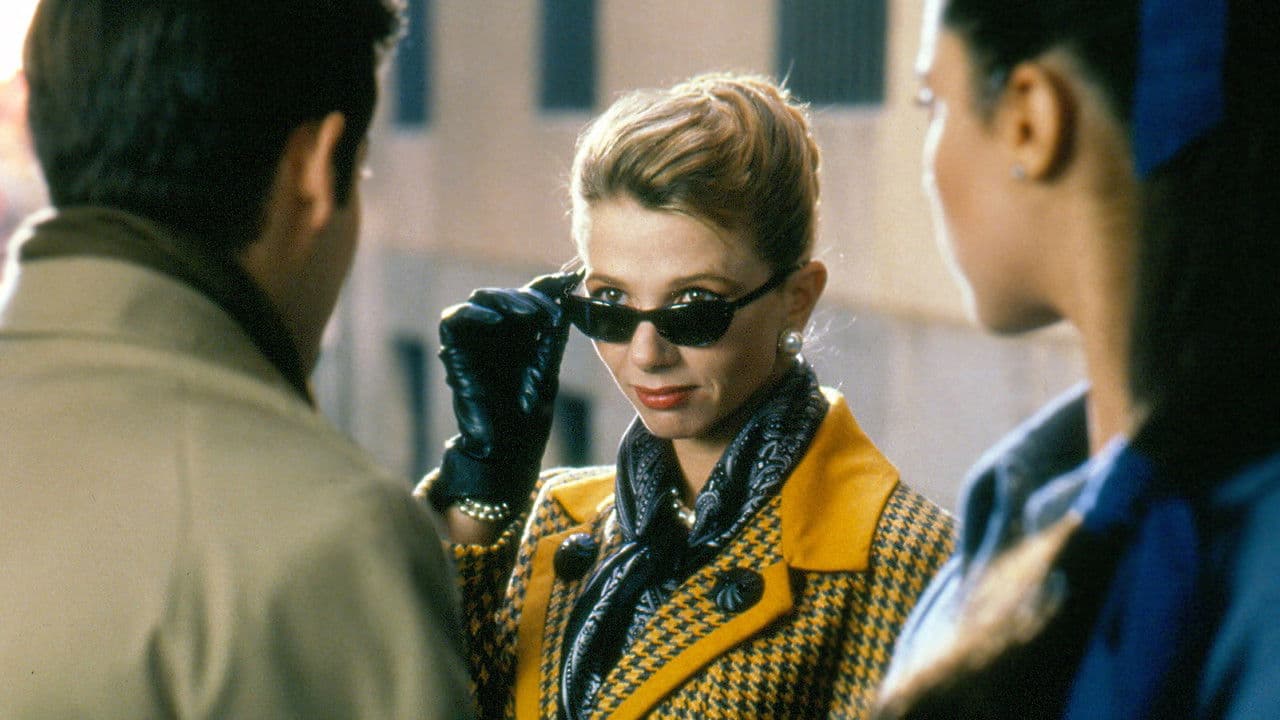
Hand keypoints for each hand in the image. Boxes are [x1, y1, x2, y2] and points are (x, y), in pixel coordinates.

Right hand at [430, 271, 580, 512]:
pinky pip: (454, 319)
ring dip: (506, 300)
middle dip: (530, 297)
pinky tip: (496, 320)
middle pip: (507, 295)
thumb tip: (568, 290)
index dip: (548, 286)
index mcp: (520, 335)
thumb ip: (552, 327)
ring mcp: (474, 341)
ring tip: (529, 314)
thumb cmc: (529, 412)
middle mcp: (496, 334)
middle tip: (550, 310)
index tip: (571, 279)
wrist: (508, 447)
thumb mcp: (547, 362)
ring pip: (481, 299)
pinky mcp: (455, 350)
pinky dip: (474, 313)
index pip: (529, 297)